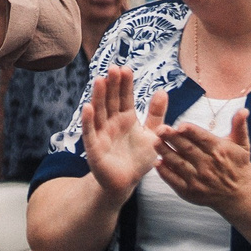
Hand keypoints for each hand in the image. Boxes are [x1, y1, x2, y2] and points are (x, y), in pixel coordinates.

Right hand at [81, 66, 165, 198]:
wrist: (126, 182)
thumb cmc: (138, 158)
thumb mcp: (152, 134)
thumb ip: (156, 114)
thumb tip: (162, 91)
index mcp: (126, 118)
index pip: (125, 97)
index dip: (125, 84)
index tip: (126, 68)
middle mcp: (112, 123)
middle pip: (111, 101)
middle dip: (112, 85)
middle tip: (114, 68)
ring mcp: (102, 134)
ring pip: (99, 112)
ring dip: (98, 97)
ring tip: (99, 80)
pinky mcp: (94, 148)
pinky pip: (90, 133)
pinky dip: (88, 121)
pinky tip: (88, 108)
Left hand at [157, 107, 250, 212]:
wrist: (240, 194)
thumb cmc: (238, 164)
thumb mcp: (242, 145)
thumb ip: (239, 126)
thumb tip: (243, 110)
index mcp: (220, 150)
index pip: (203, 139)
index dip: (192, 132)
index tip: (180, 125)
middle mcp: (209, 165)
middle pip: (188, 149)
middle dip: (173, 139)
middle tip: (160, 128)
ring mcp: (199, 179)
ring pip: (179, 164)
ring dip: (166, 153)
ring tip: (155, 142)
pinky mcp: (190, 191)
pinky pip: (175, 181)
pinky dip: (165, 173)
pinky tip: (157, 163)